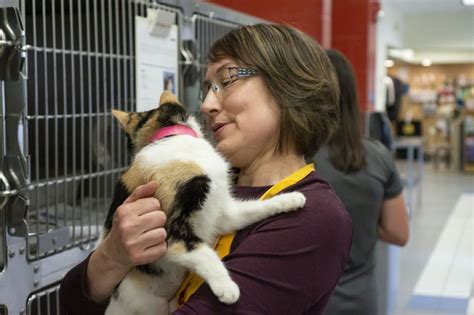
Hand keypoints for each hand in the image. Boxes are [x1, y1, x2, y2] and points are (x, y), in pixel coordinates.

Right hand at [87, 181, 166, 301]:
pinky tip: (149, 246)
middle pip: (161, 217)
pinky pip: (162, 248)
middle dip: (157, 221)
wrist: (113, 253)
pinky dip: (159, 247)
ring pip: (163, 233)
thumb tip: (155, 183)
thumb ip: (140, 193)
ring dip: (159, 234)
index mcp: (124, 212)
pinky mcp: (139, 258)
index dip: (154, 208)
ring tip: (148, 236)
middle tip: (148, 225)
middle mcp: (127, 228)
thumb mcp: (127, 207)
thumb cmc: (123, 226)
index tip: (146, 213)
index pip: (155, 203)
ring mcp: (133, 244)